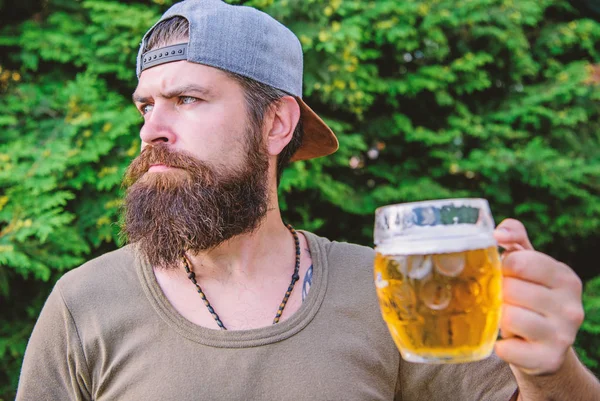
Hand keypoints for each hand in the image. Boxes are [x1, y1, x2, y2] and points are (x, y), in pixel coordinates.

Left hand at [493, 219, 584, 375]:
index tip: (505, 276)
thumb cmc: (529, 297)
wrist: (543, 349)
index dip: (502, 268)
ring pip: (509, 316)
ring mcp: (563, 335)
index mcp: (565, 277)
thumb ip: (515, 238)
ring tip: (507, 320)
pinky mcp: (548, 360)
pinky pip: (508, 348)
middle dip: (498, 294)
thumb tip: (499, 232)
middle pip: (511, 289)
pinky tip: (508, 342)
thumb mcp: (527, 264)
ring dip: (498, 318)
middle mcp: (570, 306)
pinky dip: (501, 346)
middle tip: (504, 302)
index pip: (520, 261)